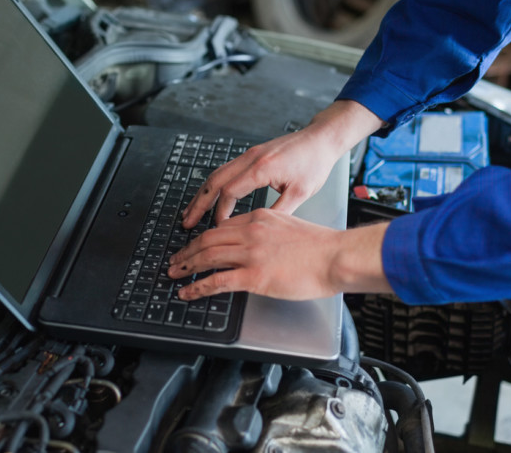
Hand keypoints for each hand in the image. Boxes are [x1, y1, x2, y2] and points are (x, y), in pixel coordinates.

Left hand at [168, 209, 392, 300]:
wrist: (335, 257)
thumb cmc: (321, 247)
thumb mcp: (290, 225)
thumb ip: (270, 230)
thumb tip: (258, 243)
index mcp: (259, 218)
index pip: (222, 226)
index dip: (204, 237)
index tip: (196, 245)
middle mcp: (250, 232)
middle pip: (208, 239)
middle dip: (187, 250)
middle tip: (176, 259)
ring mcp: (250, 254)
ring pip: (207, 257)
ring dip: (186, 265)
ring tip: (174, 274)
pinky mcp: (254, 276)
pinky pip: (216, 280)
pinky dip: (197, 286)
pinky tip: (187, 291)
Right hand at [181, 101, 382, 227]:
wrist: (321, 139)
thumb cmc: (314, 163)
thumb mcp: (300, 193)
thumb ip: (279, 212)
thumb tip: (259, 230)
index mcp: (261, 168)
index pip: (229, 192)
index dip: (220, 212)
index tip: (218, 229)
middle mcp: (250, 159)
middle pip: (214, 181)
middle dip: (198, 203)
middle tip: (186, 222)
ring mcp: (249, 155)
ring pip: (216, 174)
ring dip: (202, 194)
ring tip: (190, 211)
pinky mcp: (251, 155)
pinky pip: (226, 170)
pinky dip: (214, 185)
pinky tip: (210, 196)